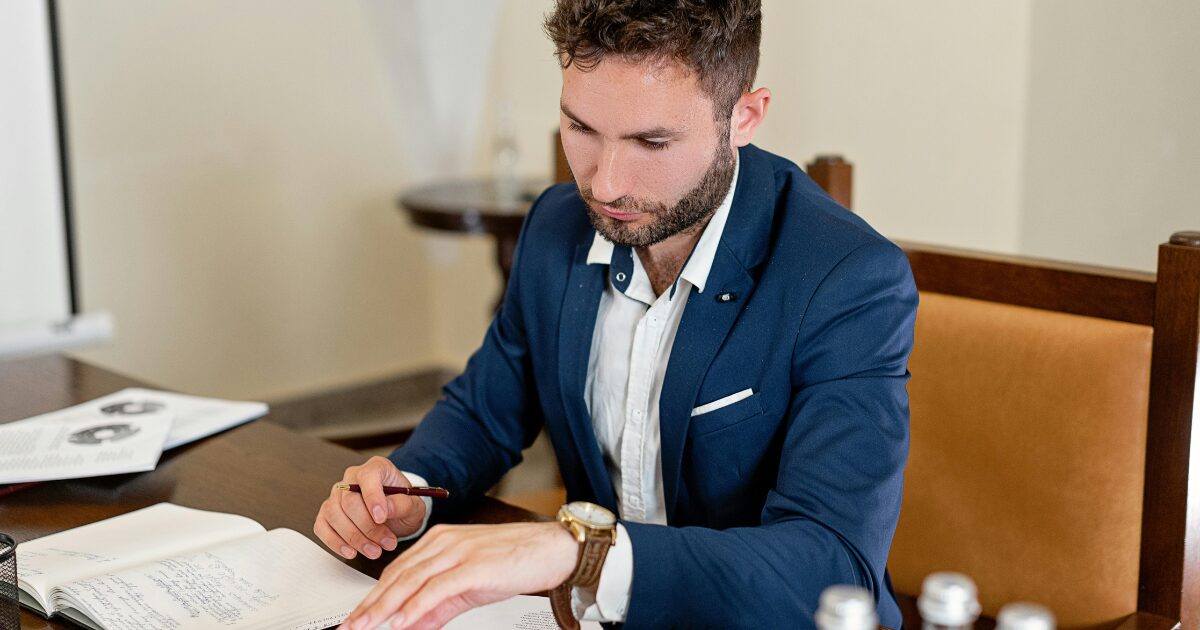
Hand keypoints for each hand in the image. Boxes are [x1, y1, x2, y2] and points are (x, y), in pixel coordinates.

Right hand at [314, 456, 426, 560]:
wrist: (395, 515)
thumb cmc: (403, 505)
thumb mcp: (414, 505)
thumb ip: (403, 505)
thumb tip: (386, 509)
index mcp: (376, 468)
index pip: (368, 476)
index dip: (373, 498)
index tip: (382, 518)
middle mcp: (352, 478)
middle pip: (349, 501)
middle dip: (368, 527)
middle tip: (386, 543)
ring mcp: (337, 495)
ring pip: (334, 514)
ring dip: (354, 538)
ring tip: (374, 551)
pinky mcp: (327, 512)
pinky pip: (322, 526)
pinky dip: (335, 542)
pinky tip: (351, 552)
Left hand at [339, 521, 577, 629]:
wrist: (552, 550)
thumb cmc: (515, 561)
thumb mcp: (469, 586)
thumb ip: (438, 607)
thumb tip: (410, 626)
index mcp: (441, 541)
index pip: (398, 570)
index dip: (374, 595)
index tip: (357, 617)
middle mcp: (445, 542)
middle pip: (398, 575)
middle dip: (371, 604)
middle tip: (351, 626)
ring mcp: (458, 551)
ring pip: (411, 581)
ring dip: (385, 607)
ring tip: (367, 626)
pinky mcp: (474, 565)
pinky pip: (437, 588)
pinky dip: (416, 605)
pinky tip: (401, 620)